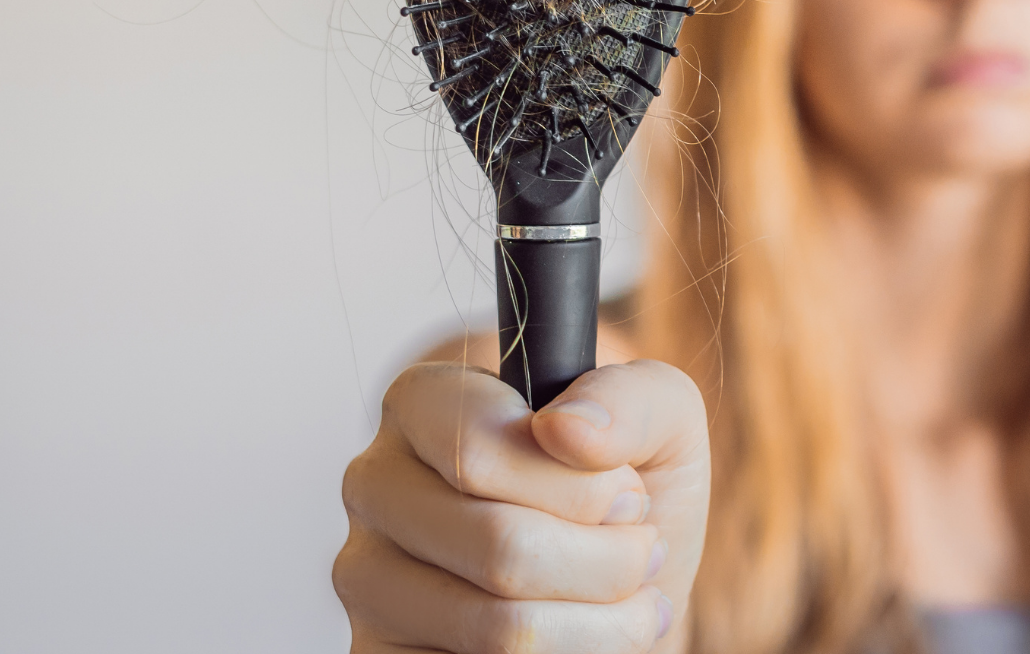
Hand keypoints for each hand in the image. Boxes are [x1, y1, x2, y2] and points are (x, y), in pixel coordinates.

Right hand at [334, 359, 710, 652]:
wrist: (620, 573)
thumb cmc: (630, 482)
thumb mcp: (662, 415)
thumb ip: (630, 400)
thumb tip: (565, 429)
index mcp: (422, 404)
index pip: (477, 450)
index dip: (580, 488)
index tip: (627, 494)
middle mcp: (376, 486)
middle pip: (499, 545)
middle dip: (608, 561)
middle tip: (641, 551)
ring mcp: (367, 578)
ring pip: (499, 626)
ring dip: (601, 621)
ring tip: (629, 598)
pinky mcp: (380, 651)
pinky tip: (587, 636)